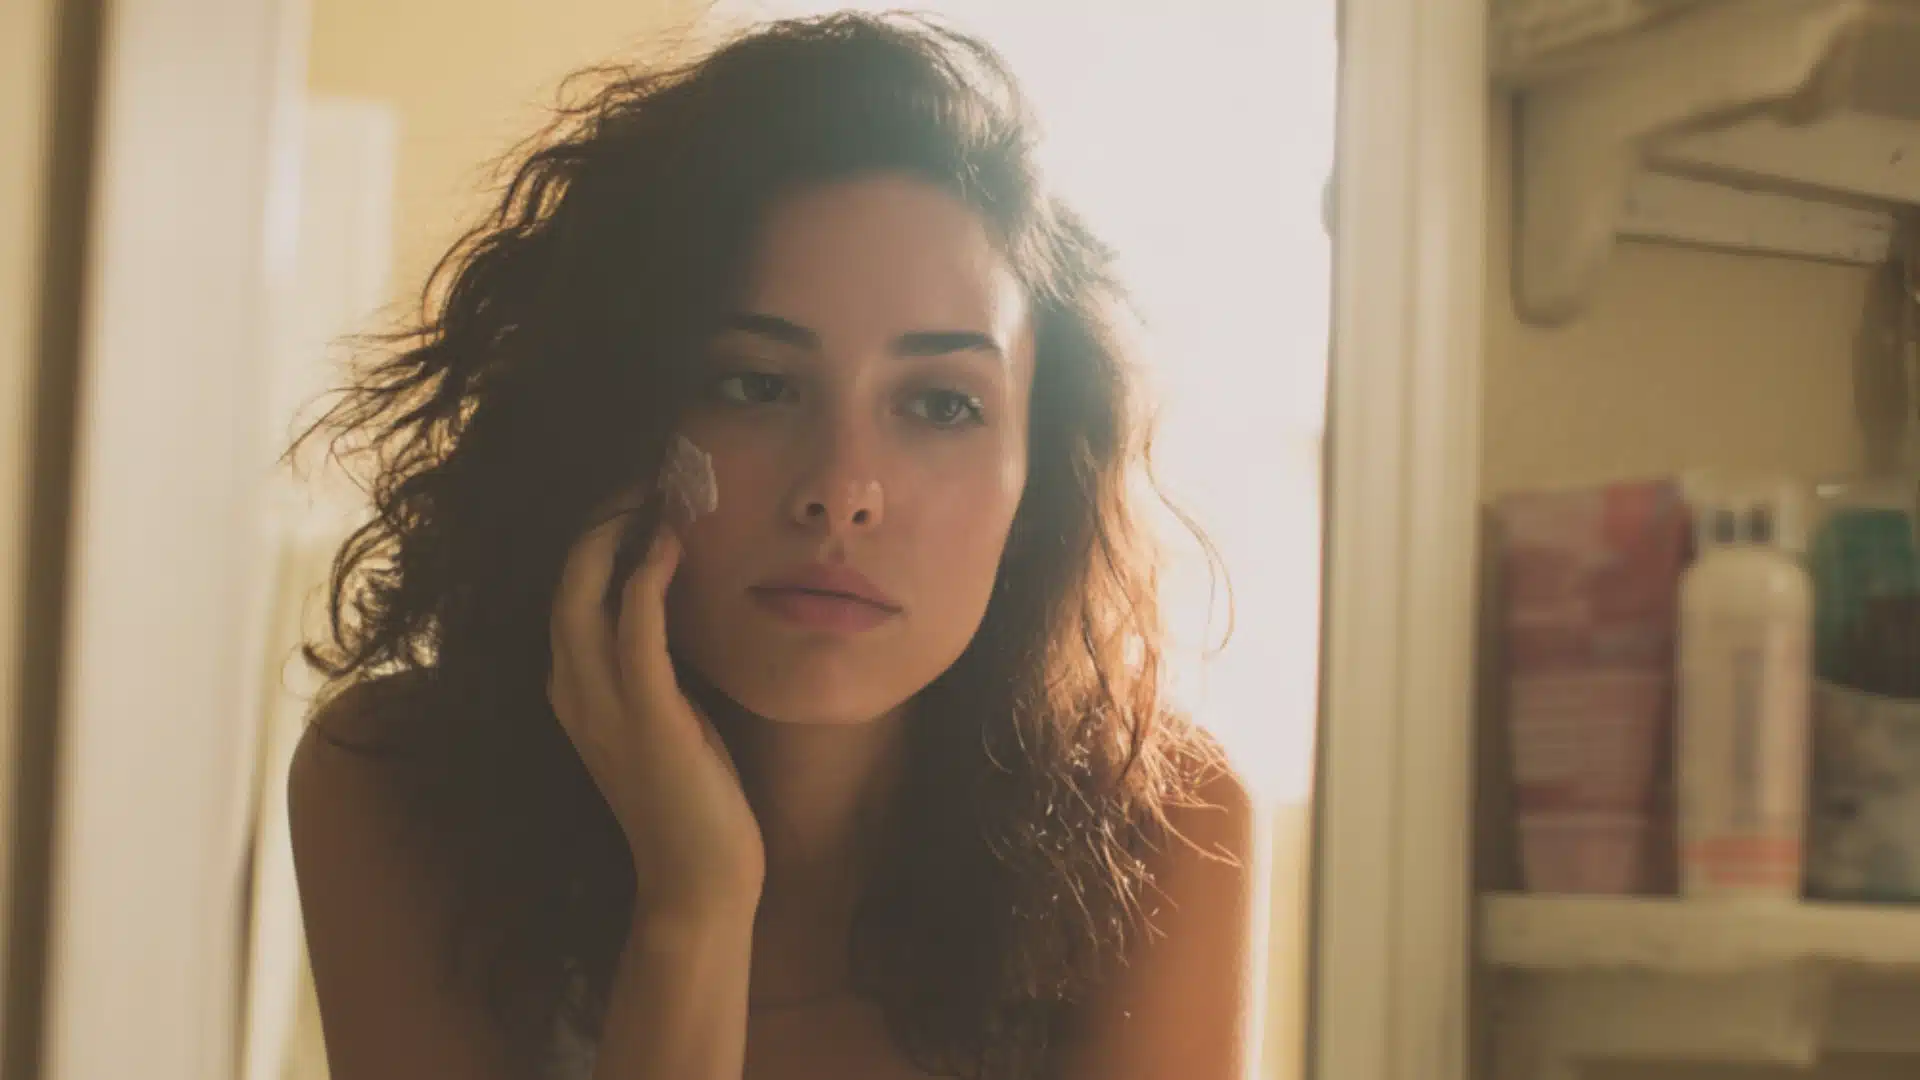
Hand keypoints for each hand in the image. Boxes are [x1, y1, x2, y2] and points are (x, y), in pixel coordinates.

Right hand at [548, 509, 764, 917]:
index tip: (625, 499)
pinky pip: (634, 630)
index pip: (564, 599)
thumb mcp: (666, 717)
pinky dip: (645, 580)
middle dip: (592, 525)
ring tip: (646, 495)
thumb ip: (654, 667)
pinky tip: (667, 545)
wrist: (699, 878)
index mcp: (572, 692)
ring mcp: (602, 705)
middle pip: (561, 585)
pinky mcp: (646, 715)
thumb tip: (670, 605)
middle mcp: (572, 693)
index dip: (589, 543)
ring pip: (582, 598)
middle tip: (633, 481)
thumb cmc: (692, 799)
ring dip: (612, 538)